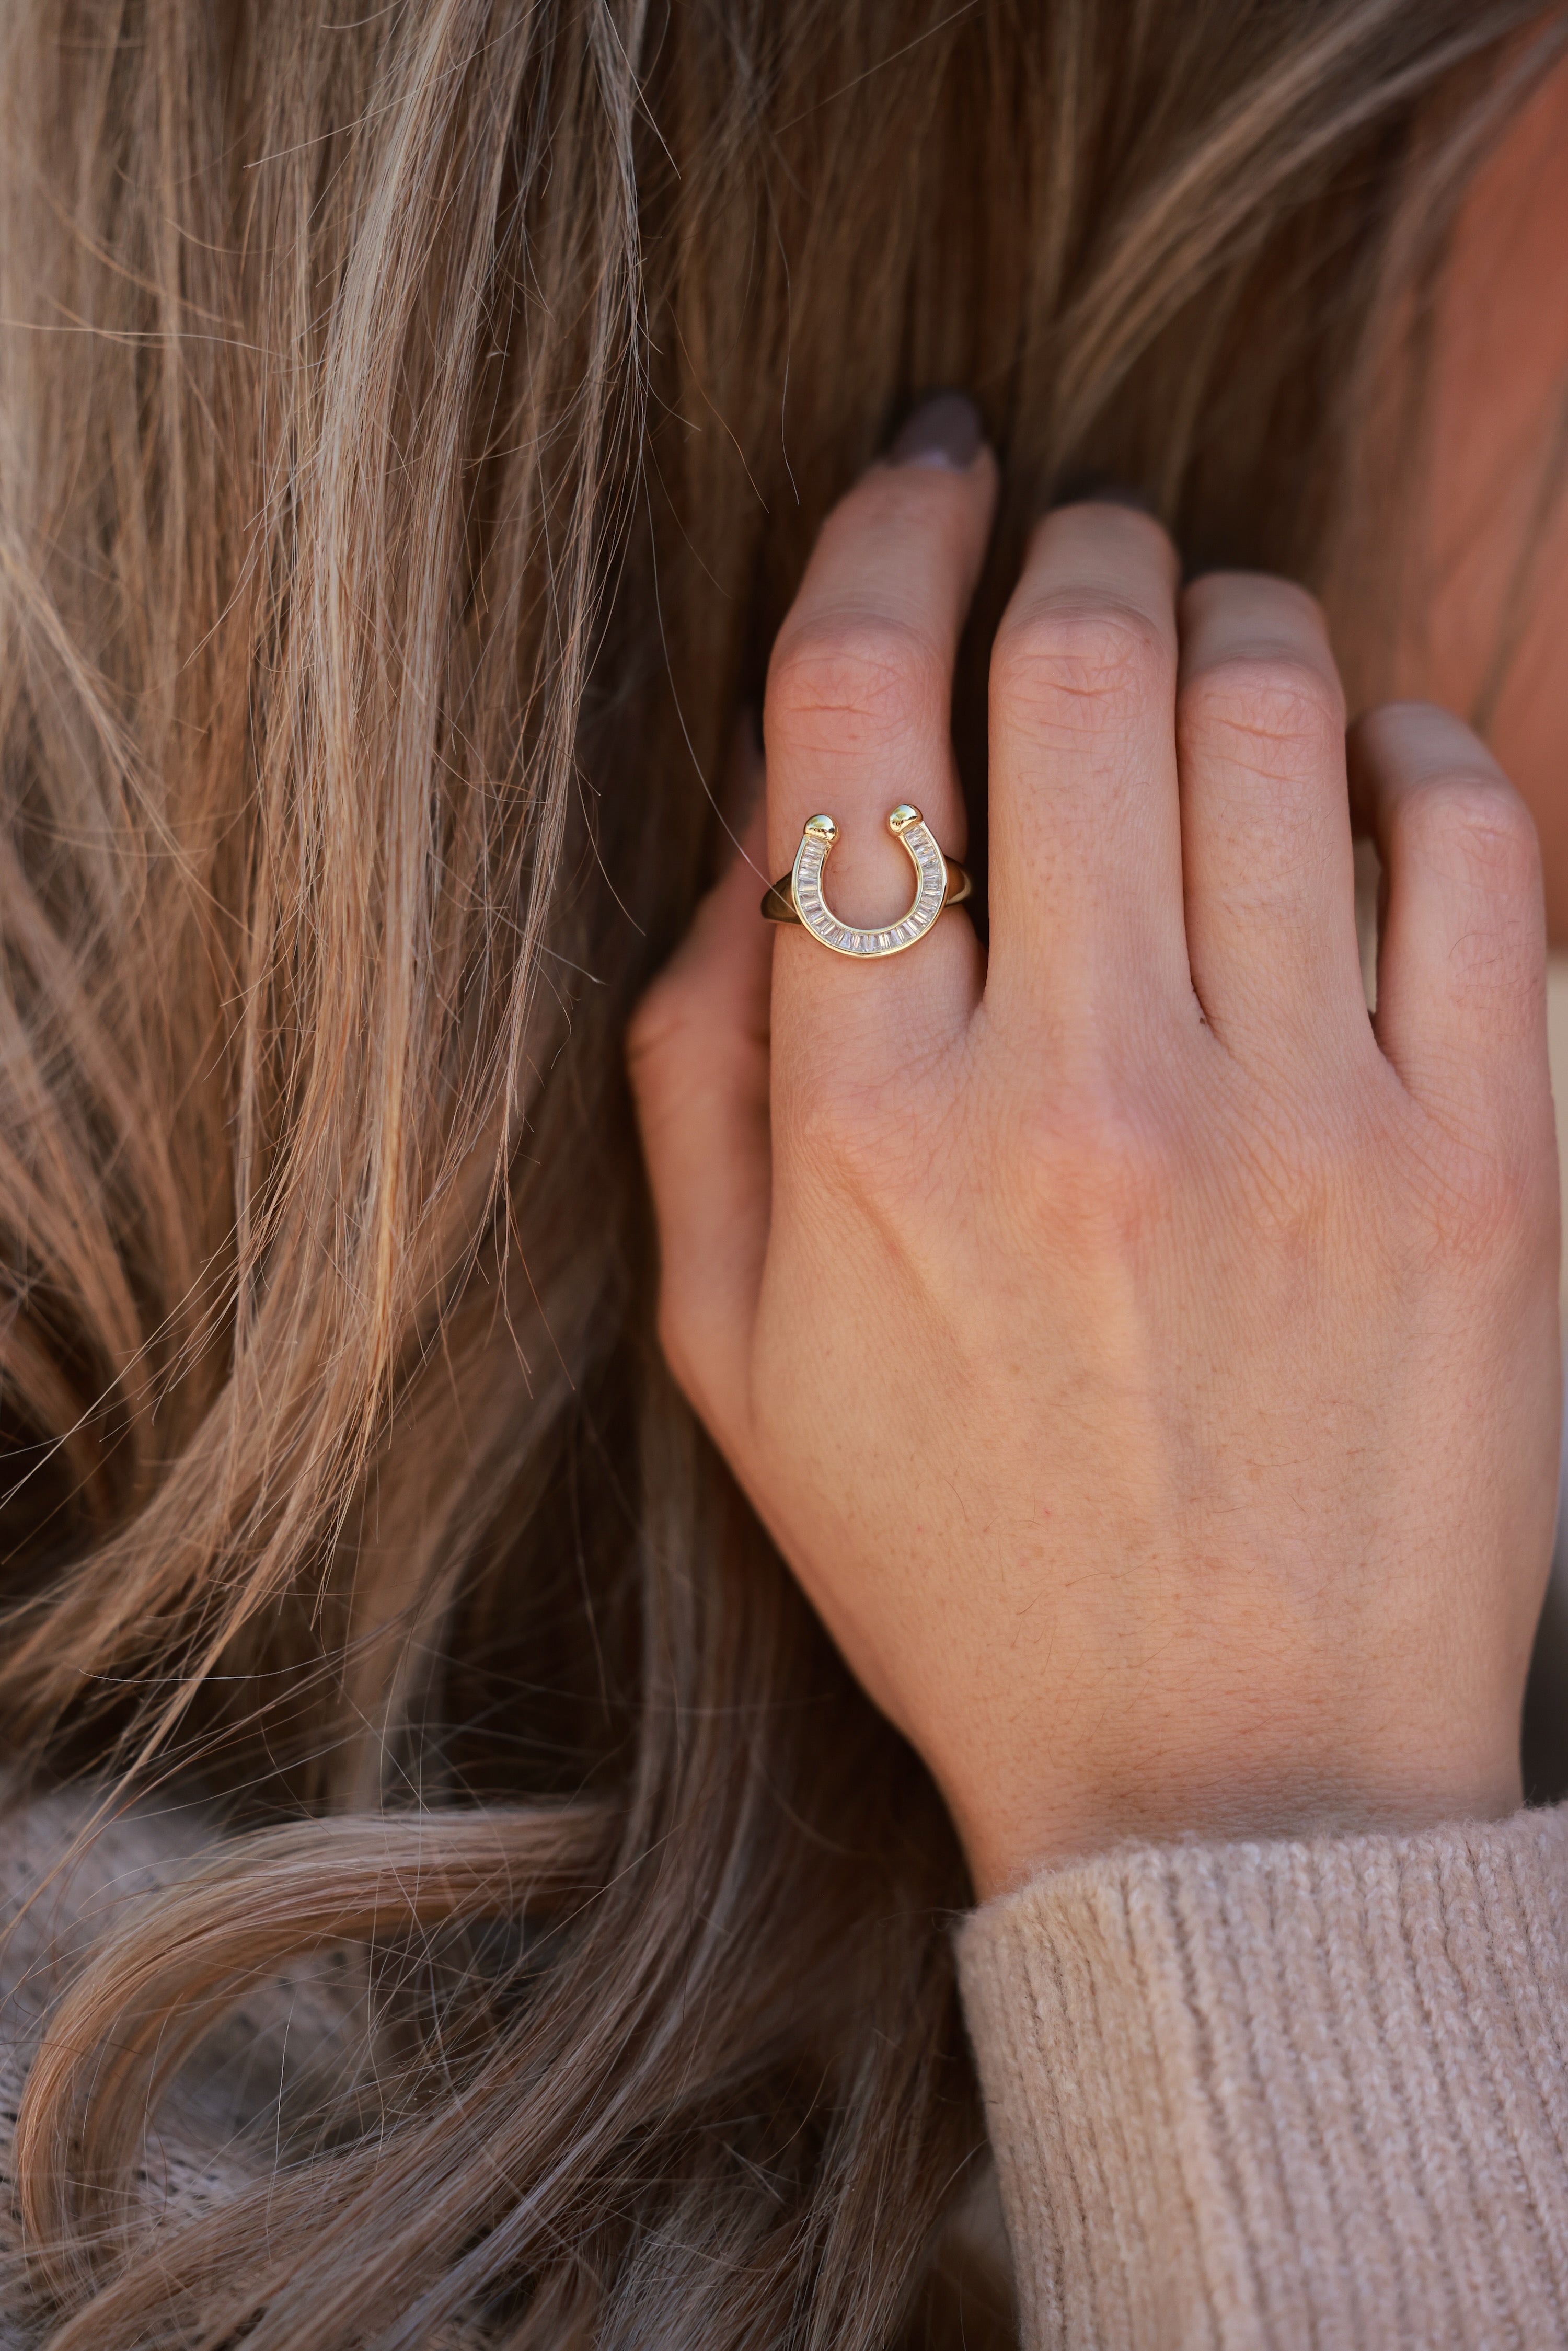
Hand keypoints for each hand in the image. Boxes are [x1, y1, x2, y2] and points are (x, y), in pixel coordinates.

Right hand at [627, 418, 1560, 1898]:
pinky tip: (1363, 765)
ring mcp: (1311, 1120)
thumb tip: (749, 836)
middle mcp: (1089, 1096)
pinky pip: (1475, 832)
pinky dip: (1415, 741)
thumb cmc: (961, 1566)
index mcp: (880, 1136)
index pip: (855, 720)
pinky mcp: (1489, 1159)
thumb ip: (698, 1081)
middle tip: (1074, 552)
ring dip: (1231, 618)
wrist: (1230, 1787)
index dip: (882, 534)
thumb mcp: (736, 1361)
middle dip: (1071, 545)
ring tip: (1208, 648)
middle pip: (1079, 661)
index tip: (923, 469)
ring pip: (1274, 705)